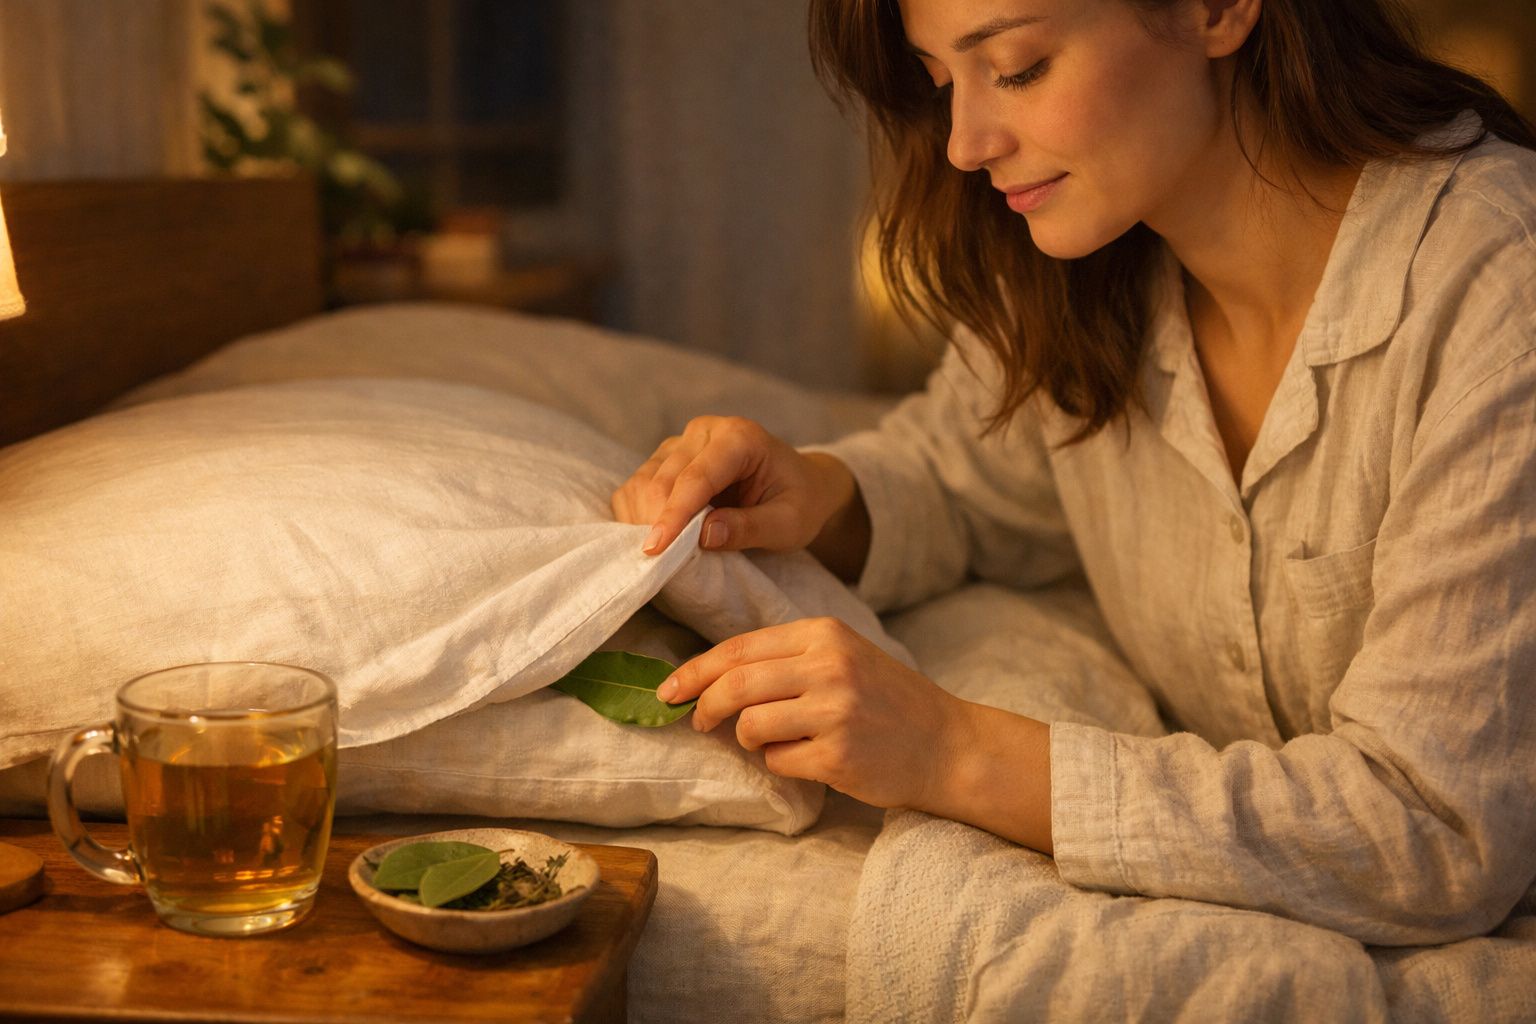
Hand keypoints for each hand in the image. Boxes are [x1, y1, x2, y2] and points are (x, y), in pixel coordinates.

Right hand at [610, 415, 851, 556]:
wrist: (802, 485)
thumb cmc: (801, 502)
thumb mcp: (790, 524)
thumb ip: (751, 528)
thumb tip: (705, 536)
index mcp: (740, 437)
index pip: (697, 478)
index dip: (674, 515)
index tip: (656, 550)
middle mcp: (705, 431)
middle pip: (663, 479)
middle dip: (656, 522)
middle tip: (658, 564)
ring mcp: (682, 442)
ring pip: (643, 481)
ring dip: (642, 520)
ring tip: (658, 555)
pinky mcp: (667, 459)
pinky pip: (638, 485)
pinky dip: (637, 514)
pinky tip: (653, 538)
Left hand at [658, 616, 965, 809]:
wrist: (947, 745)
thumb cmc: (887, 701)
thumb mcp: (843, 656)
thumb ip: (785, 660)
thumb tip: (710, 680)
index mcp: (824, 634)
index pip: (739, 649)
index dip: (695, 671)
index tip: (669, 689)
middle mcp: (828, 667)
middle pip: (735, 684)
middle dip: (703, 706)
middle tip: (694, 721)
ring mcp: (834, 712)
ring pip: (749, 725)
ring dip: (747, 739)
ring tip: (773, 740)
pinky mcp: (836, 755)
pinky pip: (776, 760)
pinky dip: (780, 763)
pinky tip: (808, 758)